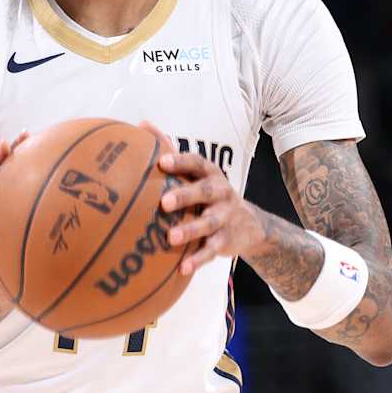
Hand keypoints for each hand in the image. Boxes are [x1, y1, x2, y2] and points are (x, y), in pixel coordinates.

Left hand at [144, 121, 260, 277]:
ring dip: (190, 231)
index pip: (197, 163)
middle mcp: (220, 192)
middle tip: (164, 203)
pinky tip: (183, 268)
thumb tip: (142, 124)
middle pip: (204, 191)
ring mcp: (224, 217)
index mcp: (209, 174)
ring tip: (171, 238)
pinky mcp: (227, 240)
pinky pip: (212, 250)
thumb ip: (169, 149)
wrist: (250, 225)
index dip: (181, 162)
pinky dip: (199, 259)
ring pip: (208, 223)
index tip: (162, 162)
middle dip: (185, 196)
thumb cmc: (209, 193)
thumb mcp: (196, 172)